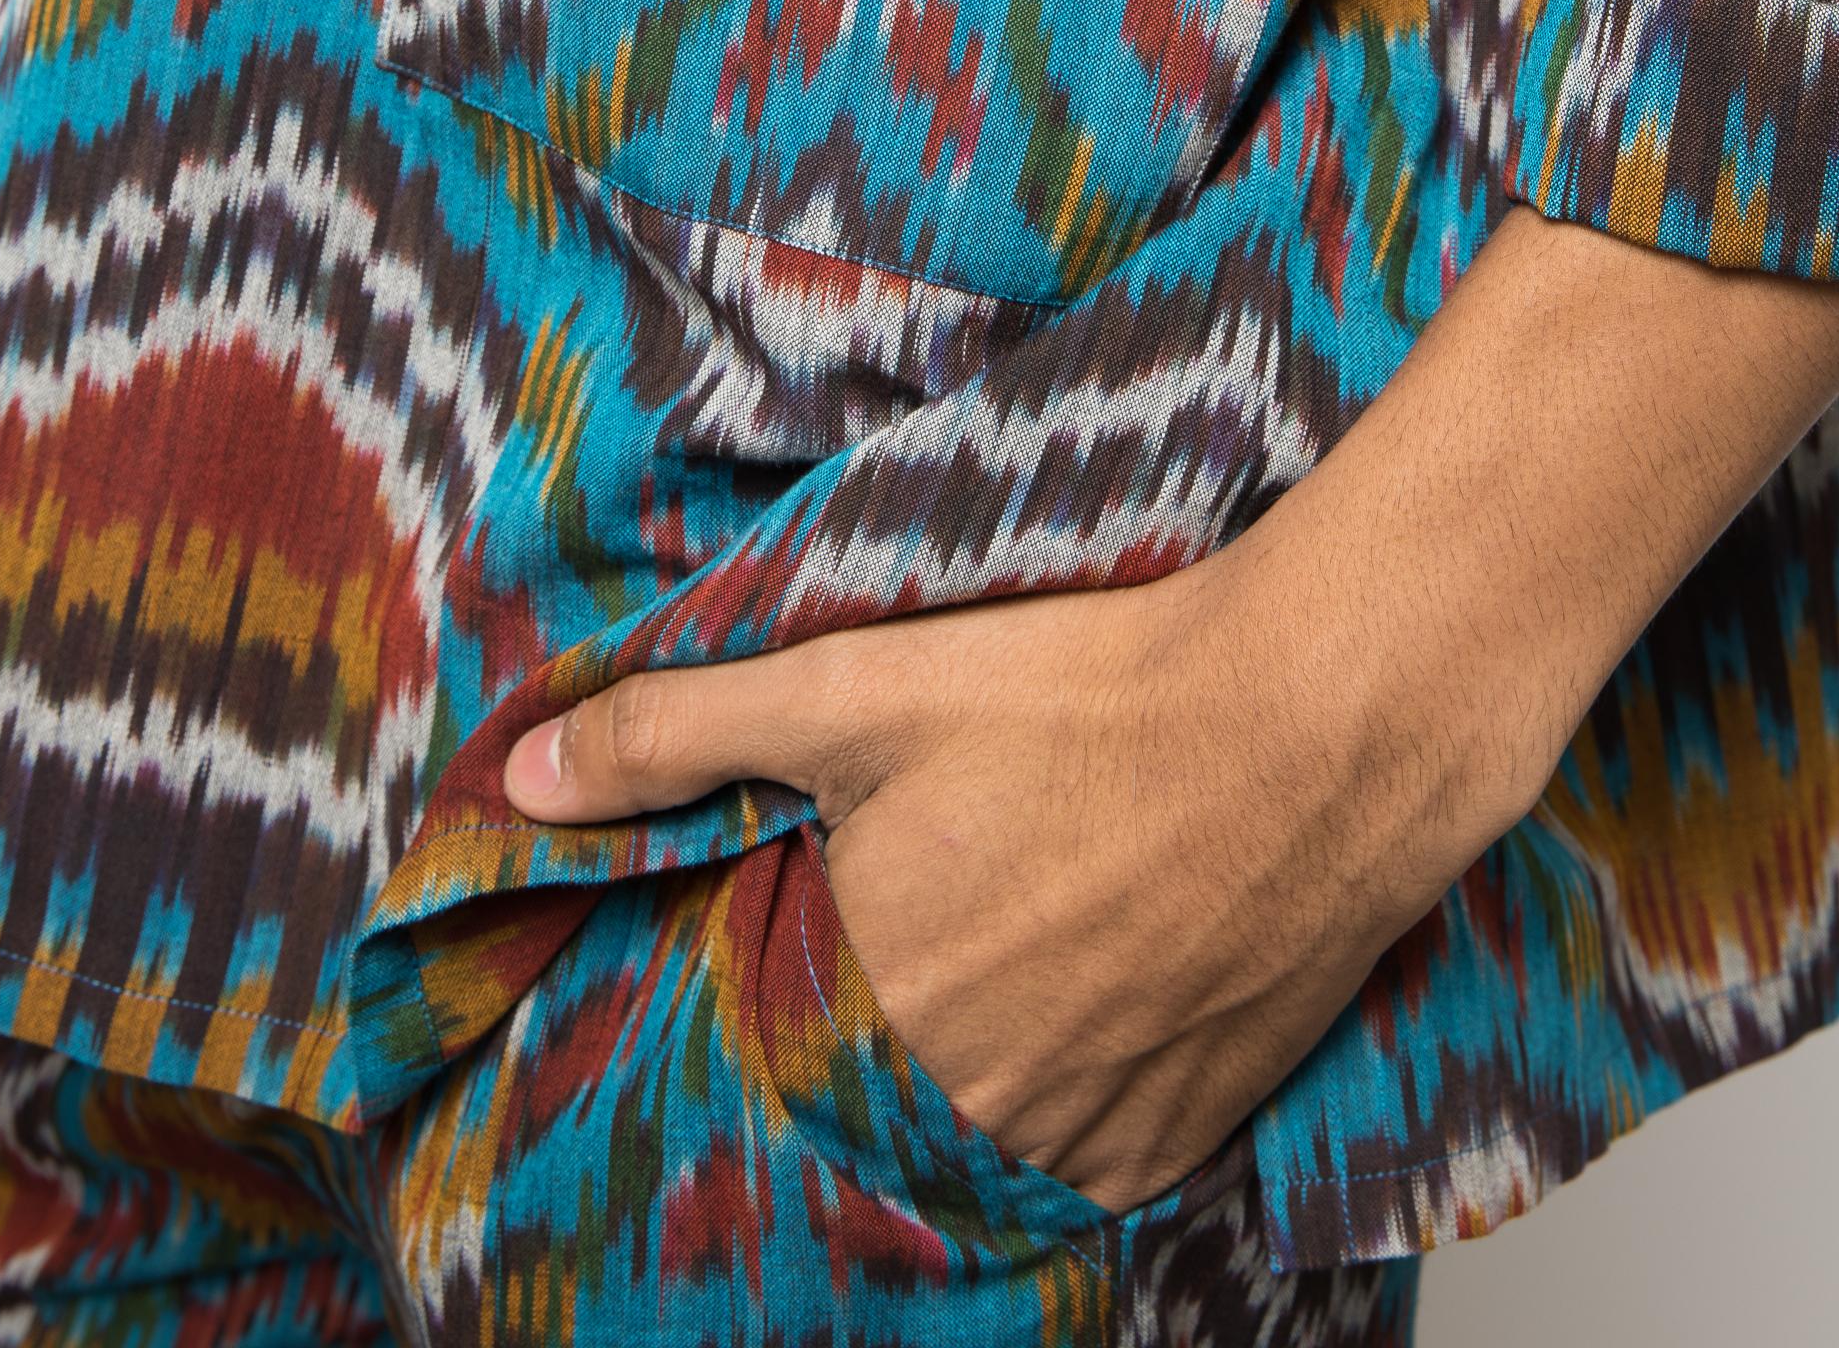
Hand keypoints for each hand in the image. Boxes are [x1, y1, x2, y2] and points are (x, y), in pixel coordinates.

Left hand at [504, 209, 1838, 1214]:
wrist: (1317, 717)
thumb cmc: (1091, 687)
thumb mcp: (859, 685)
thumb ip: (679, 732)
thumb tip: (522, 778)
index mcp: (873, 1001)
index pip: (782, 1029)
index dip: (811, 955)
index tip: (859, 895)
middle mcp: (972, 1099)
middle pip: (888, 1078)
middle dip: (898, 1001)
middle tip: (966, 891)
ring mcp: (1085, 1132)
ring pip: (989, 1125)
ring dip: (991, 1053)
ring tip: (1036, 928)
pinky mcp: (1181, 1140)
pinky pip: (1094, 1153)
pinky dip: (1082, 1087)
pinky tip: (1100, 984)